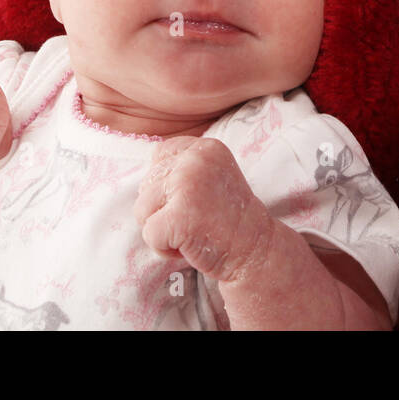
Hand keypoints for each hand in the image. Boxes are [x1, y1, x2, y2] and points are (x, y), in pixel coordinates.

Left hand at [133, 136, 274, 283]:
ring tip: (193, 232)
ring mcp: (187, 186)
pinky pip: (149, 234)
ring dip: (161, 229)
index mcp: (205, 148)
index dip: (167, 184)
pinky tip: (190, 246)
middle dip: (163, 209)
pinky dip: (164, 248)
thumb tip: (143, 177)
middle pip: (147, 184)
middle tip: (198, 219)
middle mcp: (195, 160)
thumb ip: (184, 167)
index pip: (160, 156)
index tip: (194, 200)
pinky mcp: (179, 216)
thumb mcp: (212, 176)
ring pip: (142, 209)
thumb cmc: (227, 219)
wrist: (255, 251)